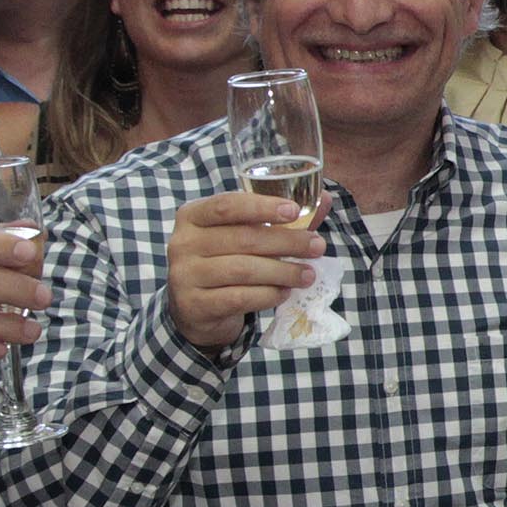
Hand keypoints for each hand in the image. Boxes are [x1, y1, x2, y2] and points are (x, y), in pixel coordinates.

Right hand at [168, 192, 327, 351]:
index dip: (262, 206)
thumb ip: (281, 218)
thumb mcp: (245, 234)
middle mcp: (183, 243)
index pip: (227, 205)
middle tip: (317, 247)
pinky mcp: (194, 305)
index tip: (294, 211)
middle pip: (243, 238)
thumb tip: (324, 198)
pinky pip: (239, 298)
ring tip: (308, 274)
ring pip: (242, 270)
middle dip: (287, 242)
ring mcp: (185, 275)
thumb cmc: (226, 260)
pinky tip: (284, 292)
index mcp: (193, 216)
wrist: (196, 308)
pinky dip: (268, 295)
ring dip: (283, 271)